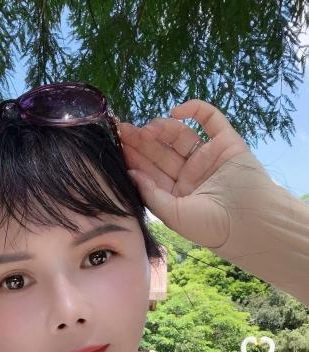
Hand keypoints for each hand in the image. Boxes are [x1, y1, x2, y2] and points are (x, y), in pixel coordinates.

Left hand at [120, 99, 248, 247]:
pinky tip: (175, 112)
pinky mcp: (226, 142)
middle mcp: (191, 174)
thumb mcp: (173, 214)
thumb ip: (151, 194)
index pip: (151, 172)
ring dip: (162, 129)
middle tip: (124, 130)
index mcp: (177, 193)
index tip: (118, 146)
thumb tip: (130, 174)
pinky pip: (209, 119)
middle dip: (143, 142)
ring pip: (180, 136)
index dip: (135, 159)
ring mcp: (208, 156)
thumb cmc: (210, 226)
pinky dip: (194, 110)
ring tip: (146, 128)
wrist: (249, 222)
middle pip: (162, 152)